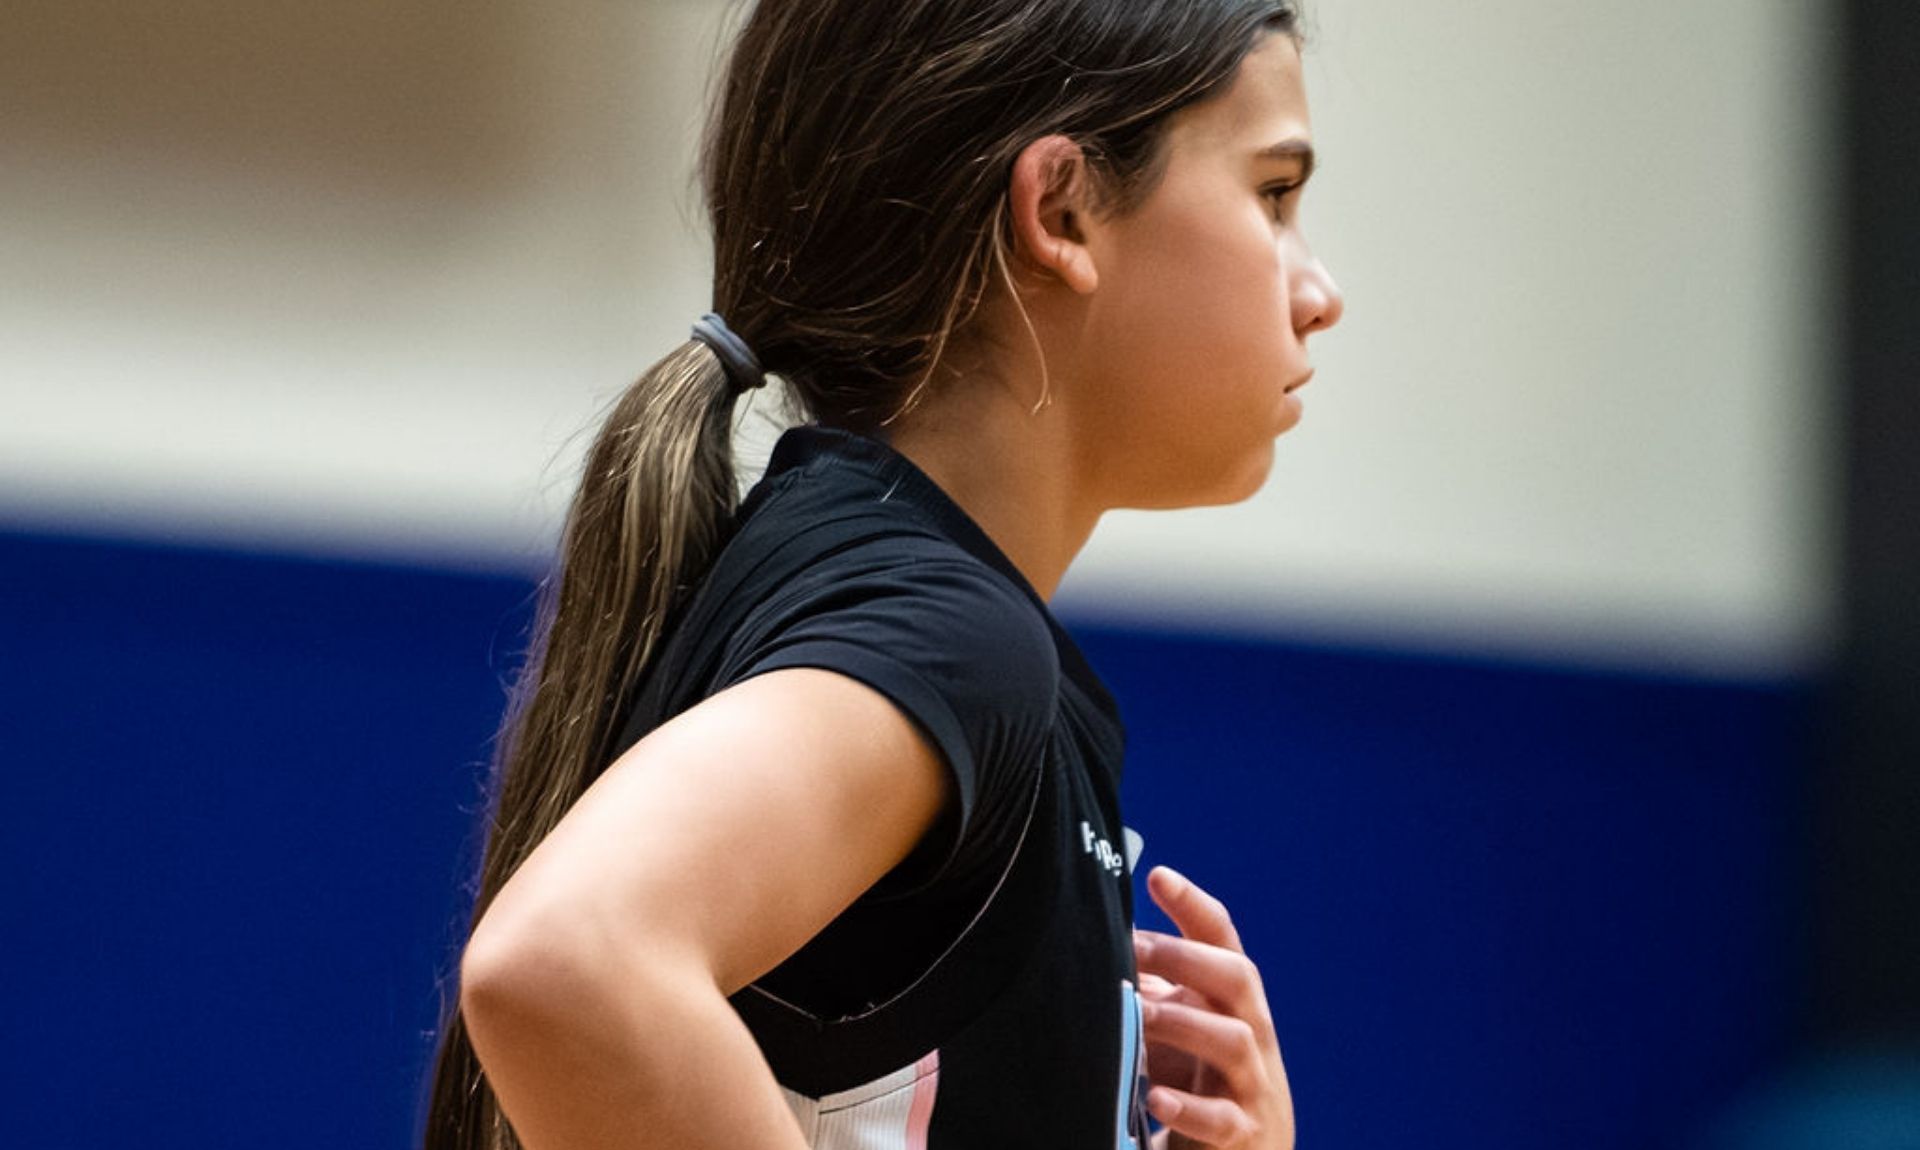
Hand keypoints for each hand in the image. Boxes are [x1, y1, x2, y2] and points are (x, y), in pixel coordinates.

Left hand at [1134, 866, 1294, 1149]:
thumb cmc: (1197, 1075)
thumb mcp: (1177, 1023)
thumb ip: (1148, 984)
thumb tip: (1092, 938)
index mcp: (1232, 998)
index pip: (1222, 939)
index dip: (1193, 905)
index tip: (1158, 876)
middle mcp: (1251, 1030)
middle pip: (1236, 977)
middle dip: (1185, 957)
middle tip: (1131, 946)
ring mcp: (1252, 1082)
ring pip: (1233, 1040)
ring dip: (1182, 1023)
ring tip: (1138, 1015)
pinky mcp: (1242, 1132)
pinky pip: (1221, 1119)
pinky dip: (1188, 1107)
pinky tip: (1154, 1097)